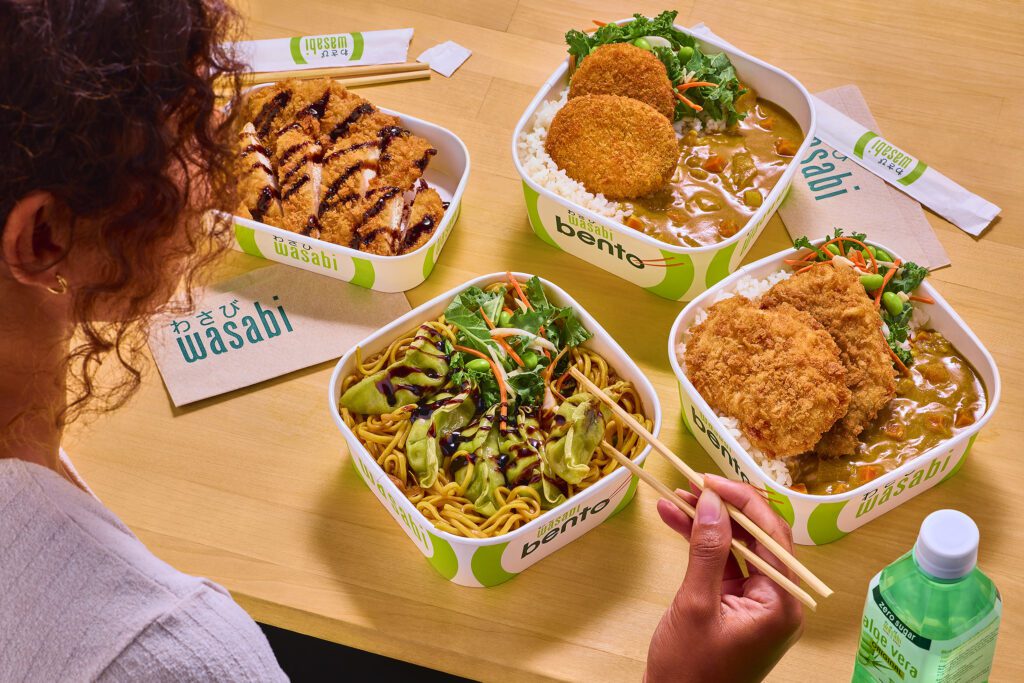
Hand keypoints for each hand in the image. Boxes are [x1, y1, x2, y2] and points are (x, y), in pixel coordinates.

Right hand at [645, 474, 803, 682]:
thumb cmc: (689, 670)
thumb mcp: (696, 604)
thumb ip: (708, 550)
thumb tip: (713, 502)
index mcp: (781, 603)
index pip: (772, 535)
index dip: (742, 501)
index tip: (708, 480)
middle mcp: (778, 600)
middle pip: (758, 537)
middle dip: (723, 508)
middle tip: (691, 484)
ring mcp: (757, 603)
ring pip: (737, 547)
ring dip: (707, 522)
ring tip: (675, 496)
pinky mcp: (737, 606)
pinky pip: (724, 564)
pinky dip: (700, 543)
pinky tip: (675, 520)